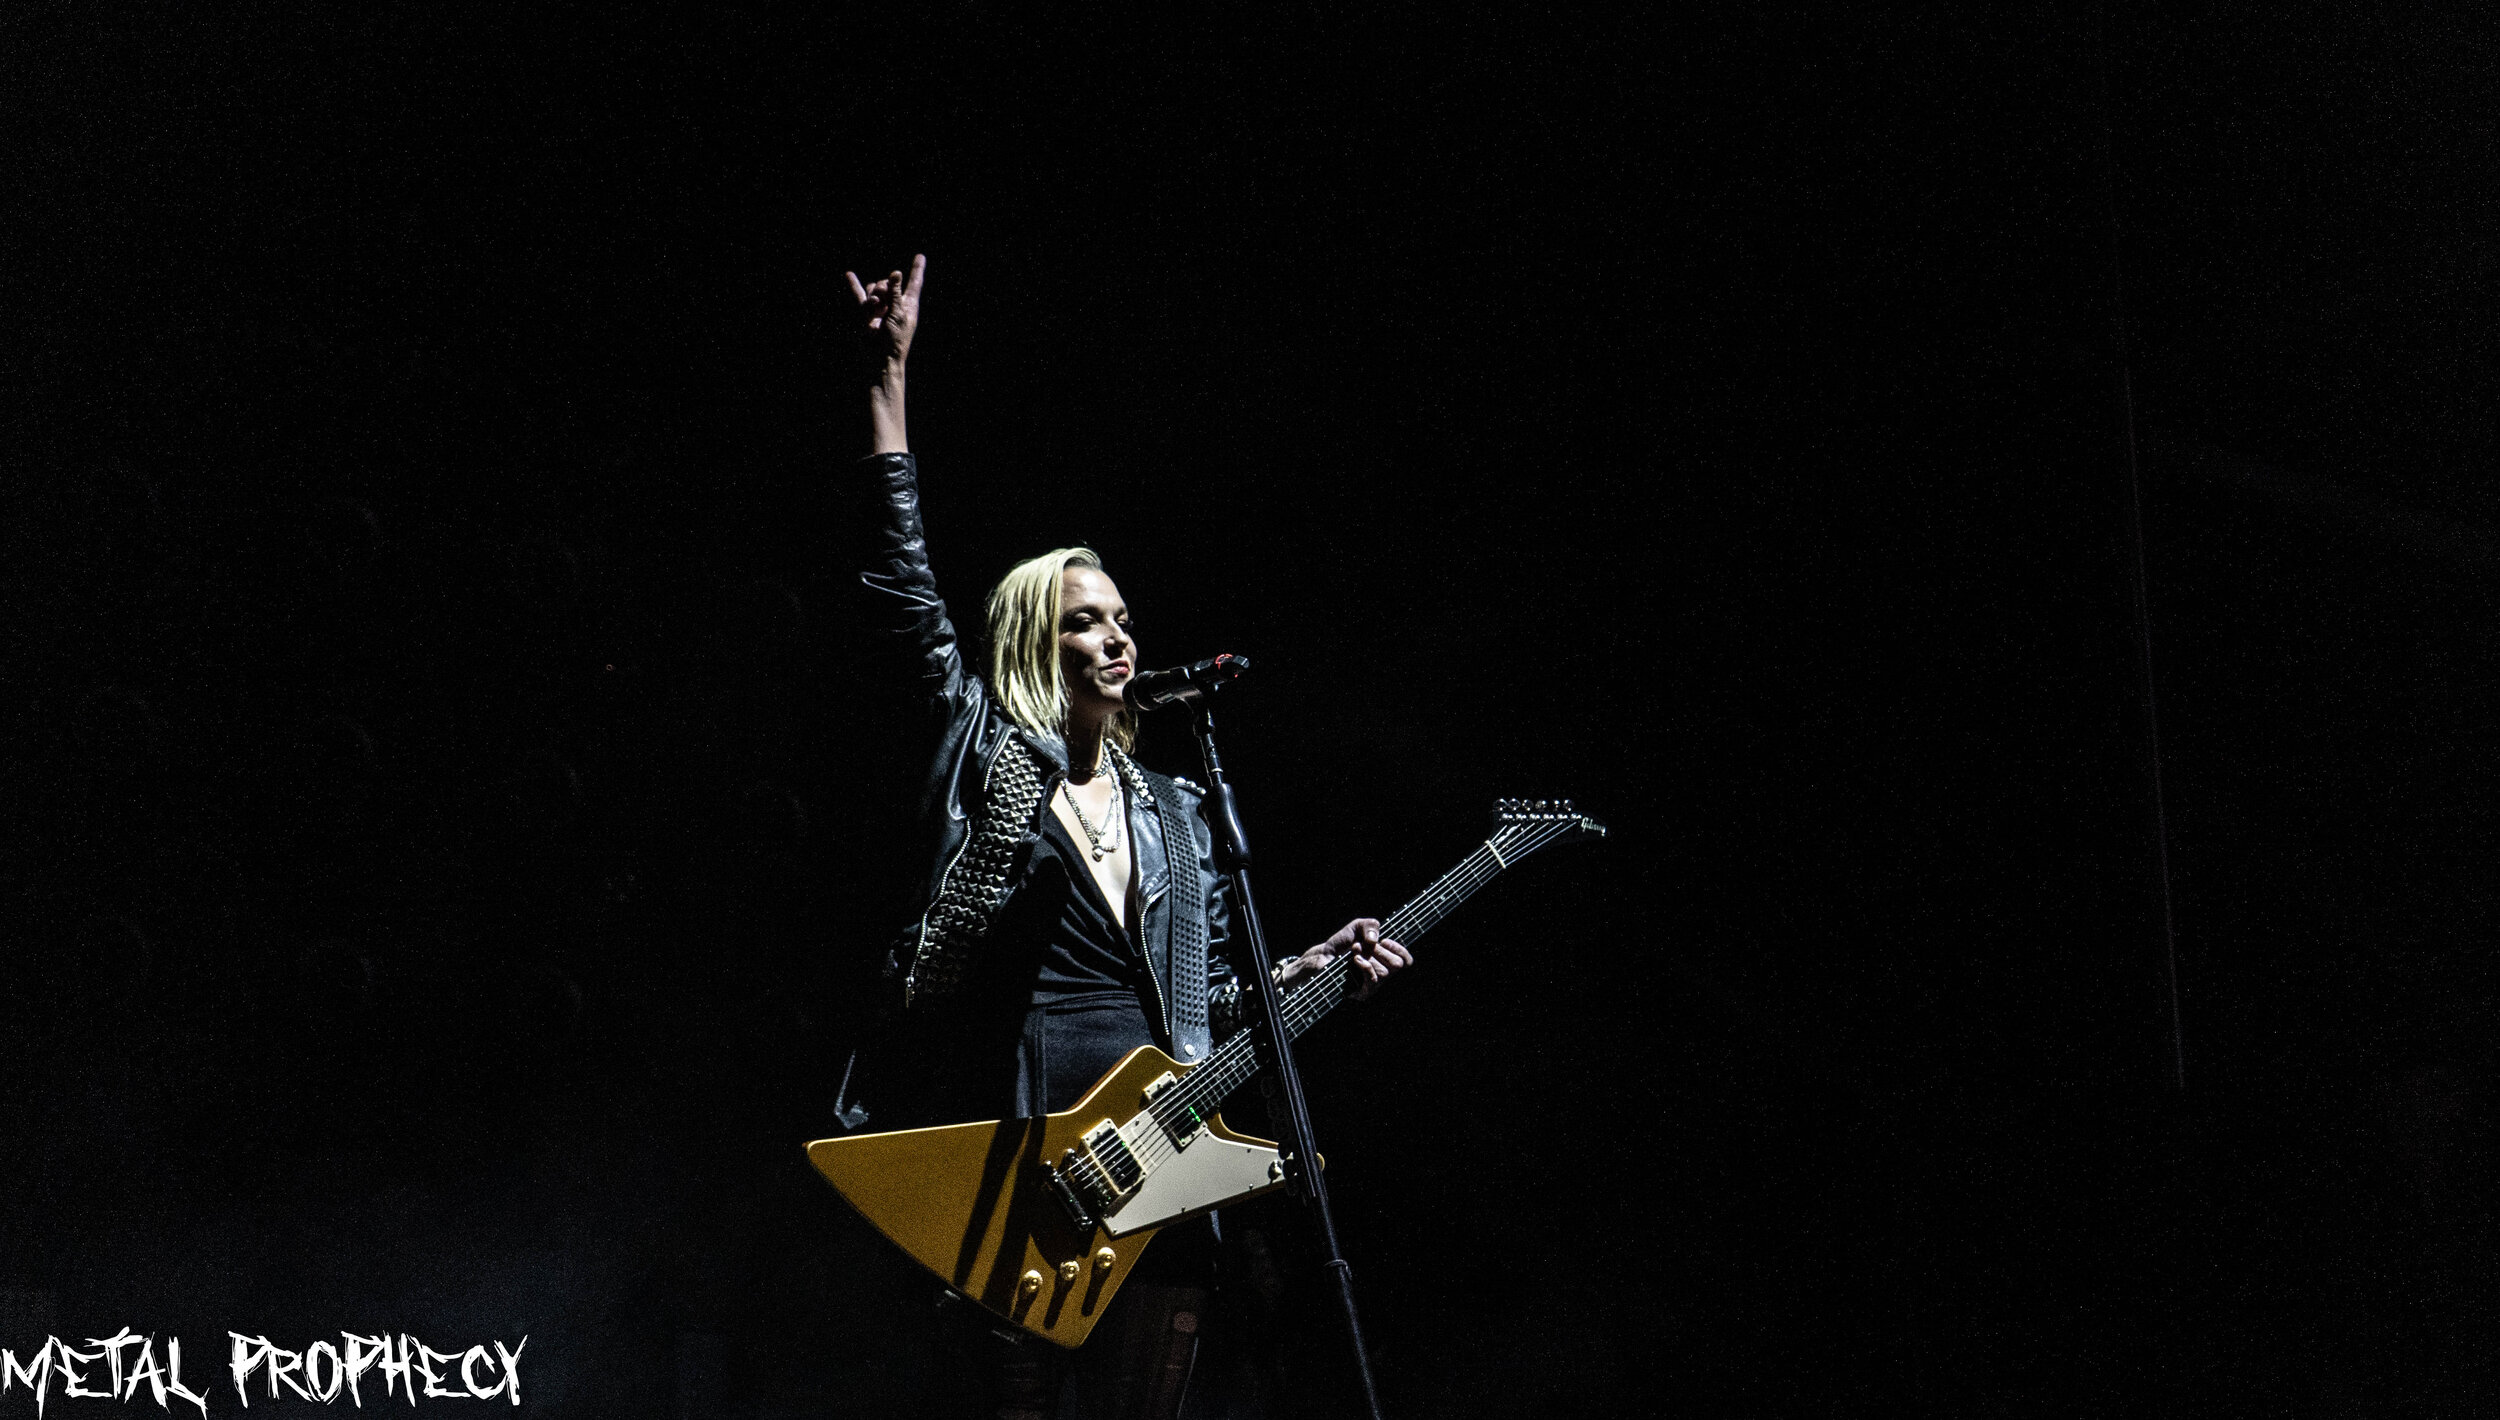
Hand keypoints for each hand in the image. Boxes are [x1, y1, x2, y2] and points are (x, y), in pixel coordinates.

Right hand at [845, 253, 924, 370]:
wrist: (880, 356)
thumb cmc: (896, 339)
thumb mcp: (899, 314)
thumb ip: (895, 293)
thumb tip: (895, 272)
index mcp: (909, 303)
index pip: (914, 282)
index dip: (917, 268)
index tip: (920, 256)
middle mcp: (895, 303)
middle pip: (887, 282)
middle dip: (883, 289)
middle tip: (884, 304)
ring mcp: (880, 307)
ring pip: (873, 288)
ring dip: (873, 298)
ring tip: (875, 310)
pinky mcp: (867, 312)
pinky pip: (859, 295)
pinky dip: (854, 285)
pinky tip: (849, 274)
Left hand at [1280, 918, 1412, 1001]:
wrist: (1323, 956)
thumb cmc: (1342, 943)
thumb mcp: (1357, 927)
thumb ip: (1370, 925)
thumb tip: (1375, 940)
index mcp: (1386, 960)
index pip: (1407, 961)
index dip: (1400, 950)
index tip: (1384, 941)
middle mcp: (1383, 974)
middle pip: (1397, 965)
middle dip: (1380, 951)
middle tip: (1364, 945)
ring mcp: (1374, 985)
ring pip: (1384, 972)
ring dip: (1368, 957)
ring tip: (1354, 950)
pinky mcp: (1363, 992)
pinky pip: (1373, 980)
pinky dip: (1365, 966)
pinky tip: (1356, 959)